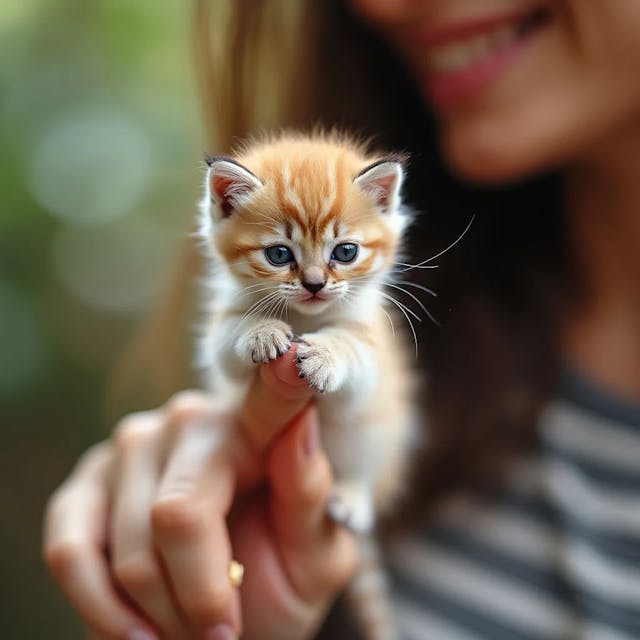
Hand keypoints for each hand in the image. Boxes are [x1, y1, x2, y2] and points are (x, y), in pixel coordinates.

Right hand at [43, 346, 357, 639]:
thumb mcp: (315, 557)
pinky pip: (70, 553)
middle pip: (179, 517)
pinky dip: (102, 611)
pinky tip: (135, 631)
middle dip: (201, 599)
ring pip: (129, 550)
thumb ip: (310, 496)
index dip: (281, 382)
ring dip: (160, 614)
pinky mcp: (85, 485)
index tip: (294, 361)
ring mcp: (133, 445)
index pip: (273, 400)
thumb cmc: (278, 583)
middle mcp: (192, 420)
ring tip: (187, 627)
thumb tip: (302, 424)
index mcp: (261, 431)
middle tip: (221, 632)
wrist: (221, 621)